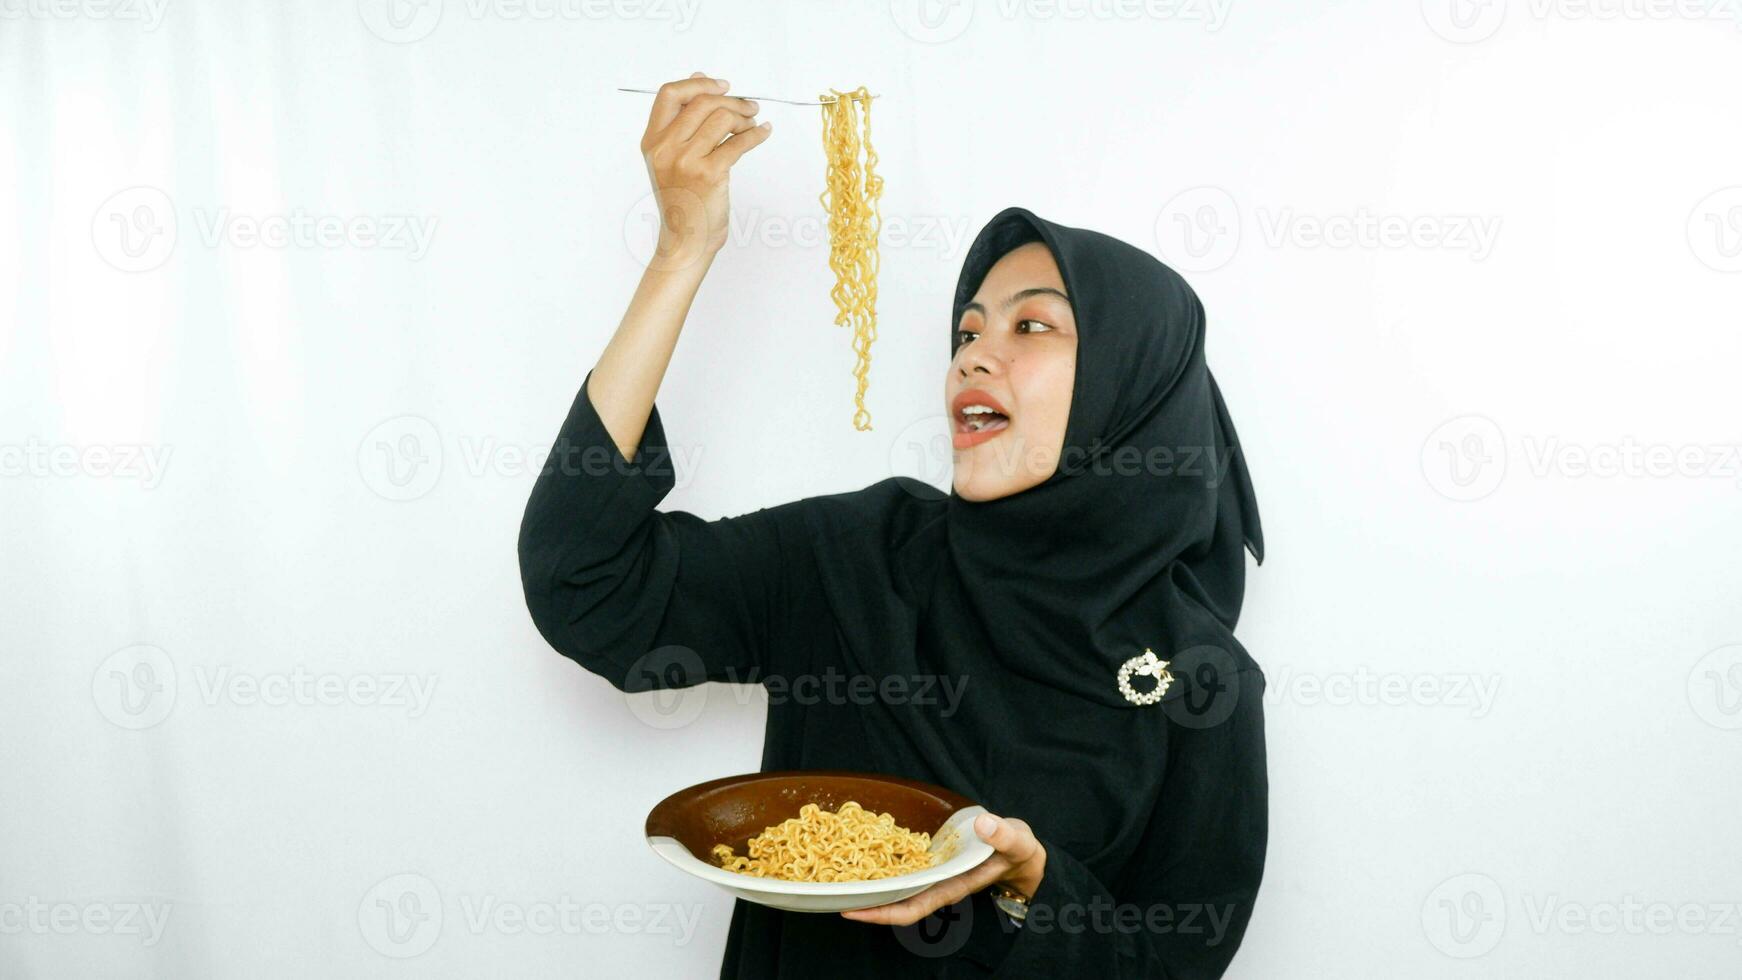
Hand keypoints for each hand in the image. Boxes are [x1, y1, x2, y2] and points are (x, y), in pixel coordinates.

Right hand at [638, 71, 769, 269]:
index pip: (669, 94)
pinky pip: (738, 142)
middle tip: (750, 107)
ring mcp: (686, 161)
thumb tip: (698, 77)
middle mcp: (665, 148)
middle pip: (702, 103)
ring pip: (722, 118)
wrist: (686, 240)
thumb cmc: (683, 200)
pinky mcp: (709, 174)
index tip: (722, 85)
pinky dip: (757, 134)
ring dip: (745, 117)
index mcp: (652, 141)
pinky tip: (763, 133)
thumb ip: (682, 120)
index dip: (698, 84)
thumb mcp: (672, 158)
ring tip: (753, 125)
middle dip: (732, 100)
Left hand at [839, 812, 1045, 925]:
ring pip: (896, 885)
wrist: (1023, 855)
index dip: (881, 913)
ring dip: (869, 883)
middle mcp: (938, 884)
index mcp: (953, 886)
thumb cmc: (1020, 853)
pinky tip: (863, 854)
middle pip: (895, 900)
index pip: (912, 907)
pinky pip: (903, 868)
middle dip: (864, 900)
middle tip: (830, 892)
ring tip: (837, 875)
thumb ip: (1004, 835)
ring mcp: (933, 874)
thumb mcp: (1018, 842)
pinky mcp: (932, 860)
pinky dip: (882, 865)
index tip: (852, 911)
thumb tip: (984, 824)